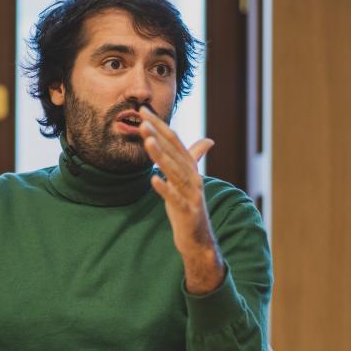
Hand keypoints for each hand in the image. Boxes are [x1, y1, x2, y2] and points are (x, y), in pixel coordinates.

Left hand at [138, 106, 224, 294]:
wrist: (198, 239)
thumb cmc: (190, 207)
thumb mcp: (190, 181)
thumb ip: (195, 159)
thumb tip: (208, 141)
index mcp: (191, 168)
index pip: (174, 141)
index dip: (160, 126)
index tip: (143, 111)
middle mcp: (193, 178)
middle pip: (174, 152)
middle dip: (158, 136)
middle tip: (142, 120)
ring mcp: (191, 195)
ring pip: (175, 171)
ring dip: (161, 156)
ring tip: (147, 141)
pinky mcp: (187, 212)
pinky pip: (174, 198)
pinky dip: (164, 189)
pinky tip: (153, 179)